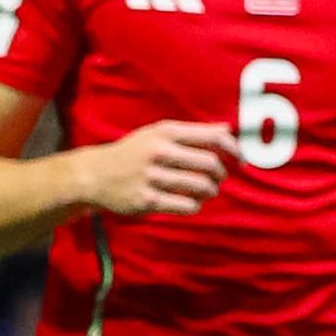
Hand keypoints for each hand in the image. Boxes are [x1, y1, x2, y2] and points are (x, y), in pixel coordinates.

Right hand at [73, 120, 235, 220]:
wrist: (94, 174)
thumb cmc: (133, 152)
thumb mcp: (158, 134)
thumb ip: (193, 132)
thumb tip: (228, 129)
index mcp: (165, 132)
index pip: (213, 137)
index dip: (234, 150)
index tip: (241, 160)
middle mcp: (159, 152)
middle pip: (211, 164)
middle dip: (221, 174)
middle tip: (218, 179)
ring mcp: (151, 177)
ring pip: (201, 187)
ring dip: (210, 191)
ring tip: (206, 191)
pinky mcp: (147, 200)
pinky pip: (187, 206)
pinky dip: (194, 205)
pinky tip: (188, 201)